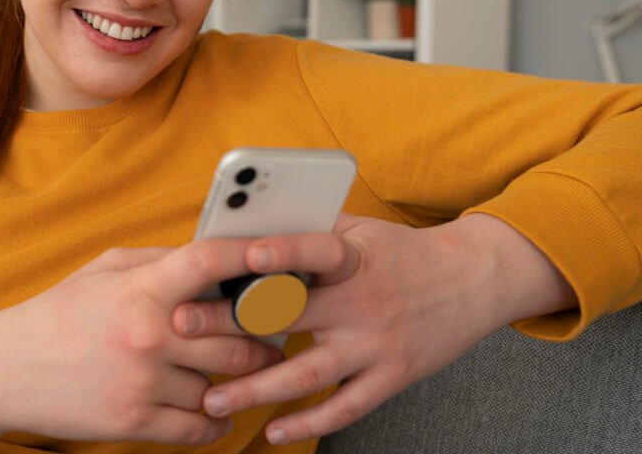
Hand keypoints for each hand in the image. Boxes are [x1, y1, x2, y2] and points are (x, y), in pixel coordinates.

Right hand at [0, 240, 284, 453]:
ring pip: (223, 385)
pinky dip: (213, 422)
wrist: (5, 371)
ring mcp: (144, 382)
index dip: (254, 254)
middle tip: (275, 332)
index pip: (210, 262)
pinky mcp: (135, 422)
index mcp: (141, 289)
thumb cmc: (59, 313)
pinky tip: (210, 409)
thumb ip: (159, 262)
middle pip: (239, 335)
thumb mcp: (104, 270)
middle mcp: (149, 334)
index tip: (286, 252)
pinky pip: (201, 428)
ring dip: (235, 380)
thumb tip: (214, 258)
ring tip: (236, 369)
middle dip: (265, 336)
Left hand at [171, 212, 575, 445]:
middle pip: (290, 315)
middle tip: (182, 329)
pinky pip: (345, 408)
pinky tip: (273, 431)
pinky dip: (308, 422)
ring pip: (308, 373)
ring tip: (213, 399)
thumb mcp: (358, 227)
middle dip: (232, 323)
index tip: (235, 258)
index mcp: (352, 258)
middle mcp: (363, 302)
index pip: (311, 253)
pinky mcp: (393, 376)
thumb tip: (242, 228)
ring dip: (257, 389)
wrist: (475, 278)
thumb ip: (308, 230)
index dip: (277, 254)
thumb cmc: (400, 250)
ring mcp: (378, 344)